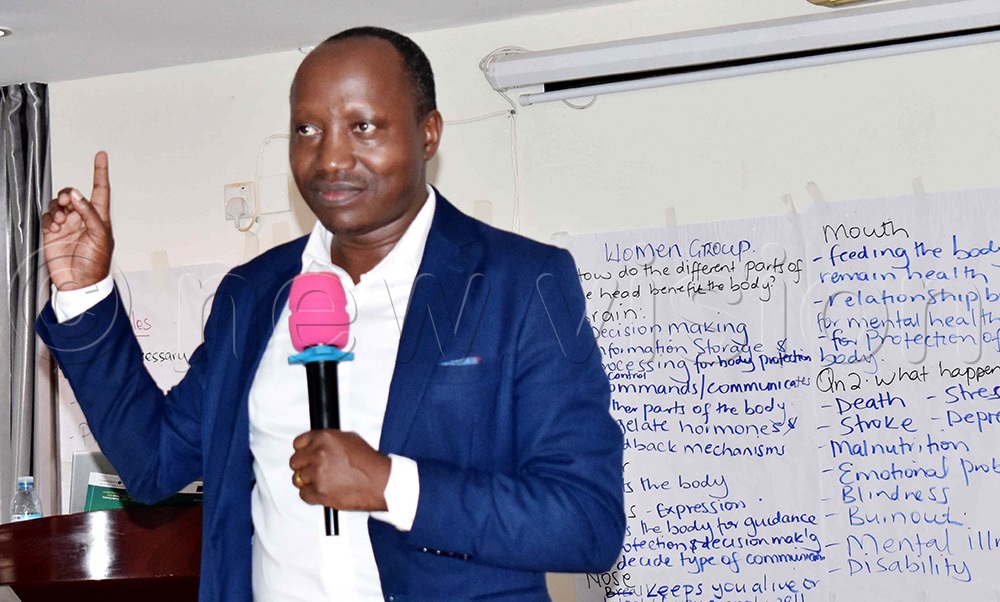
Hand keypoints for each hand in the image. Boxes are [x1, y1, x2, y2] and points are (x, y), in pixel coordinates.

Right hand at [41, 151, 113, 290]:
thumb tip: (77, 196)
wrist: (78, 283)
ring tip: (61, 220)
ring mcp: (67, 224)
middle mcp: (83, 218)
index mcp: (99, 217)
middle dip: (69, 194)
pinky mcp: (52, 232)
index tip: (101, 155)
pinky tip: (55, 226)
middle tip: (67, 203)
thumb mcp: (100, 237)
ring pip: (58, 203)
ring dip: (58, 207)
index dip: (100, 172)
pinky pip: (48, 216)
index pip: (100, 190)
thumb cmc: (95, 264)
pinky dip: (50, 217)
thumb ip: (90, 214)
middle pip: (73, 194)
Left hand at [289, 430, 390, 511]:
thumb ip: (328, 441)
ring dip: (308, 481)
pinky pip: (303, 494)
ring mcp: (318, 474)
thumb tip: (316, 445)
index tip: (305, 455)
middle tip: (315, 470)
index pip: (298, 443)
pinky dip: (311, 494)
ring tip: (323, 481)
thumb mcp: (349, 439)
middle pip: (294, 461)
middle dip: (304, 466)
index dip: (302, 450)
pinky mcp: (319, 492)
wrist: (380, 482)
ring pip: (297, 479)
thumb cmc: (369, 462)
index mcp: (325, 438)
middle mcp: (319, 454)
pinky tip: (323, 490)